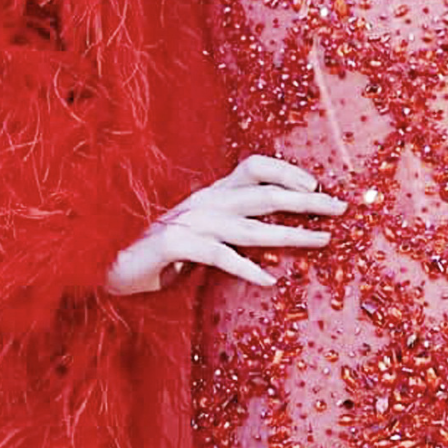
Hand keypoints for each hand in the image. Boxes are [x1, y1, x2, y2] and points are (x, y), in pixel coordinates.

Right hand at [105, 154, 346, 294]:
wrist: (106, 262)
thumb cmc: (159, 254)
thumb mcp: (202, 233)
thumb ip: (233, 228)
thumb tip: (279, 232)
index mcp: (212, 194)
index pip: (253, 167)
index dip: (287, 171)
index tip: (317, 186)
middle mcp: (204, 201)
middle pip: (264, 193)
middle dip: (307, 201)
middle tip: (341, 209)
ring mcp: (189, 221)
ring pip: (249, 225)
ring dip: (290, 233)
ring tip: (322, 241)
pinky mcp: (173, 244)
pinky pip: (217, 255)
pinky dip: (245, 268)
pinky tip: (269, 280)